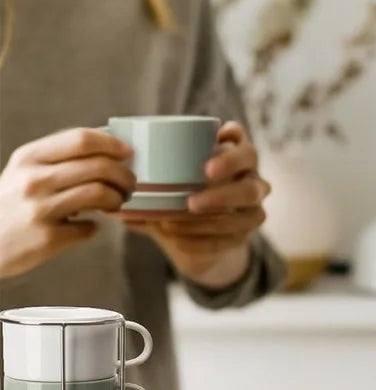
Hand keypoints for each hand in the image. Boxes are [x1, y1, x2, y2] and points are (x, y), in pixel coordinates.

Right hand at [0, 128, 134, 278]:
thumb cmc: (9, 205)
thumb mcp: (23, 172)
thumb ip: (57, 160)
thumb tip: (106, 146)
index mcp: (29, 157)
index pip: (81, 140)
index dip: (113, 145)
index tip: (128, 153)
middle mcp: (34, 179)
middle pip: (98, 166)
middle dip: (125, 176)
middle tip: (130, 185)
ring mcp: (40, 208)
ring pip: (99, 193)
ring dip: (117, 199)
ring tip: (116, 204)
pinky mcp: (48, 237)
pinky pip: (89, 228)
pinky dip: (95, 227)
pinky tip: (89, 226)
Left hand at [128, 121, 269, 289]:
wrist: (192, 236)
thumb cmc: (176, 195)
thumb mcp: (163, 183)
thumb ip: (144, 182)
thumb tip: (107, 196)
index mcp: (235, 159)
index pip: (244, 150)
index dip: (231, 153)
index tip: (206, 165)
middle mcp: (251, 181)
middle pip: (251, 185)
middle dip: (223, 193)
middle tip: (191, 201)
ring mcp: (252, 209)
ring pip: (248, 215)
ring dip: (212, 220)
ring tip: (178, 224)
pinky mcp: (246, 234)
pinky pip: (233, 238)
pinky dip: (205, 239)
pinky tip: (181, 238)